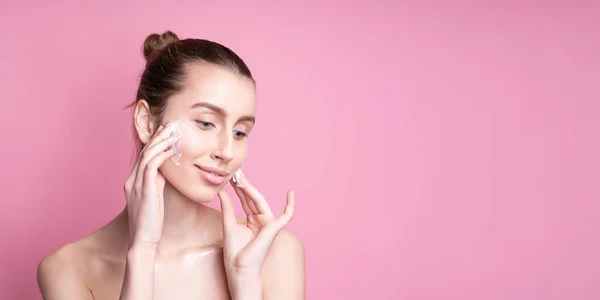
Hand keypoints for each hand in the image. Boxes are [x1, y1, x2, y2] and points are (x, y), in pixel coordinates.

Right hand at [123, 122, 180, 247]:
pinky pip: (151, 166)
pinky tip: (171, 149)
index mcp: (133, 182)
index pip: (143, 156)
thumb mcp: (154, 198)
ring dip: (160, 142)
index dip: (154, 142)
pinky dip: (161, 155)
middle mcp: (131, 180)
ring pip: (147, 155)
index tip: (165, 131)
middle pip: (144, 151)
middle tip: (169, 125)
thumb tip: (163, 173)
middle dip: (157, 137)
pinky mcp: (144, 190)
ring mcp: (136, 184)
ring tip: (172, 132)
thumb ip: (156, 184)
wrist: (143, 240)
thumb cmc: (151, 222)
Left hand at [218, 170, 294, 279]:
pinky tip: (291, 193)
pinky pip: (287, 216)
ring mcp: (268, 223)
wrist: (240, 268)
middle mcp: (261, 220)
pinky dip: (290, 205)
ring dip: (251, 188)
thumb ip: (228, 208)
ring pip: (260, 201)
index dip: (238, 188)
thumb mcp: (228, 225)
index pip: (245, 200)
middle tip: (235, 171)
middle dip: (244, 184)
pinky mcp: (274, 228)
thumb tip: (222, 191)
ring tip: (240, 177)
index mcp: (252, 221)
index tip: (231, 176)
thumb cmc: (234, 253)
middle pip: (252, 198)